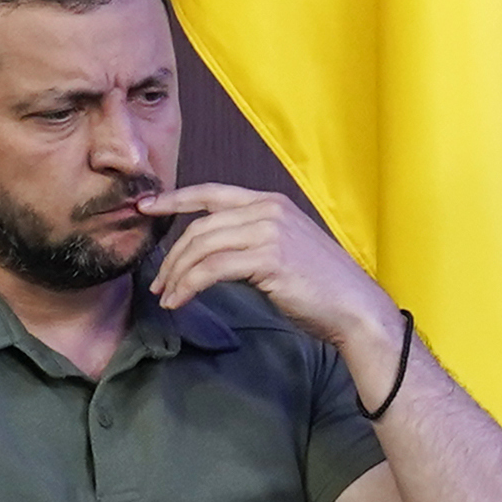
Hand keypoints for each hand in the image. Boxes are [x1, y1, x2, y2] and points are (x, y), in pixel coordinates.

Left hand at [136, 183, 393, 356]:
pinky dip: (189, 286)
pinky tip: (180, 301)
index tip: (144, 208)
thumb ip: (251, 241)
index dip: (173, 199)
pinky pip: (211, 269)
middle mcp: (269, 210)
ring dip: (177, 274)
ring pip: (202, 247)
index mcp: (271, 203)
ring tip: (167, 296)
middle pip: (200, 226)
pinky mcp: (268, 258)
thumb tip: (211, 255)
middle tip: (158, 281)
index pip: (210, 193)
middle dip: (172, 255)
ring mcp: (269, 232)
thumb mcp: (284, 250)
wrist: (356, 309)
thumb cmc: (324, 288)